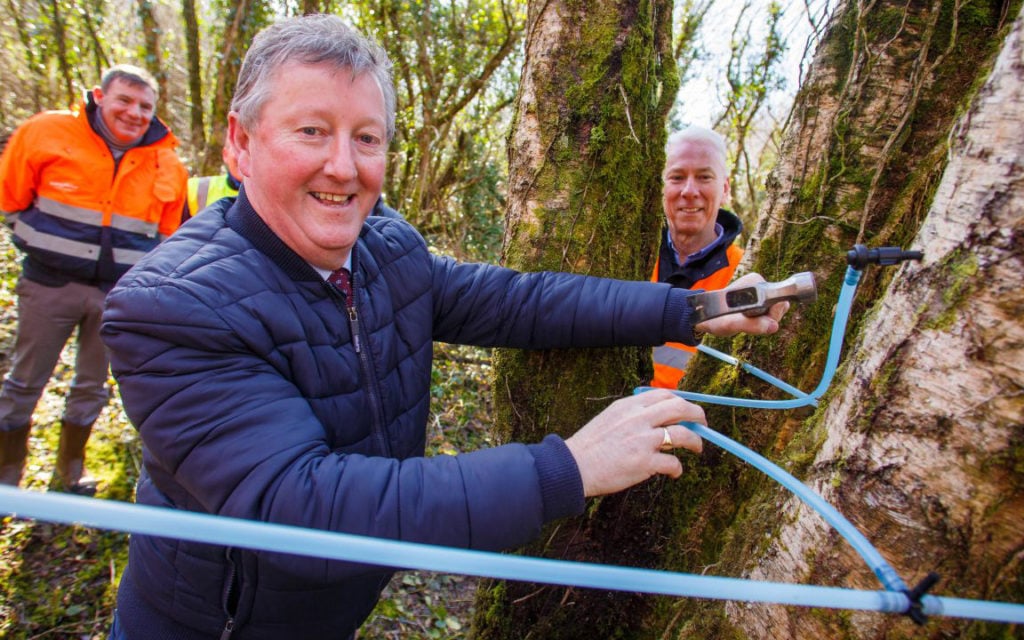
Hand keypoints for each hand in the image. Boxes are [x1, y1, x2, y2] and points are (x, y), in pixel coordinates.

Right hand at [564, 389, 704, 496]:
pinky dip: (677, 469)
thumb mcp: (609, 419)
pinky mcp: (645, 463)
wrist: (574, 467)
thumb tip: (658, 421)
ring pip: (683, 434)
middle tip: (703, 424)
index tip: (686, 410)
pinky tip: (674, 472)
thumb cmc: (590, 446)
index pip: (664, 395)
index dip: (681, 401)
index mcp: (629, 406)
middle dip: (697, 415)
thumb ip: (632, 415)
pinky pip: (673, 463)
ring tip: (697, 448)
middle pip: (680, 408)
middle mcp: (639, 418)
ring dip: (695, 442)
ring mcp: (643, 440)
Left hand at [696, 273, 789, 336]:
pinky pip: (771, 313)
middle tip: (748, 322)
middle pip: (780, 305)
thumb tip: (773, 326)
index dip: (772, 314)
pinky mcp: (759, 300)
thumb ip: (752, 325)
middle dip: (768, 318)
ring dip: (764, 321)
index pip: (779, 299)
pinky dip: (762, 321)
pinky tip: (748, 321)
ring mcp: (760, 292)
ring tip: (745, 321)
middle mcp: (759, 284)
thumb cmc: (715, 319)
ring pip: (777, 311)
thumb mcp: (731, 324)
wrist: (705, 318)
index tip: (756, 319)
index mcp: (755, 282)